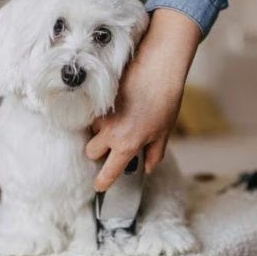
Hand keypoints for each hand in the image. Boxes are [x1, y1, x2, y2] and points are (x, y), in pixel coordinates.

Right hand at [86, 9, 200, 190]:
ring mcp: (101, 114)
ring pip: (91, 130)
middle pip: (91, 152)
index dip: (103, 182)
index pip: (109, 171)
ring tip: (117, 119)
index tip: (100, 186)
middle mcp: (110, 132)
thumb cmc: (165, 101)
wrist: (158, 69)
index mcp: (127, 144)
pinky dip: (101, 113)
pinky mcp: (98, 98)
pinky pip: (94, 112)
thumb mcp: (163, 132)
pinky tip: (115, 105)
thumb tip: (147, 168)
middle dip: (98, 152)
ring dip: (99, 130)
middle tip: (110, 146)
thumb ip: (154, 154)